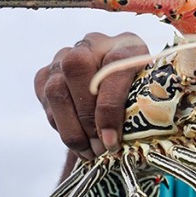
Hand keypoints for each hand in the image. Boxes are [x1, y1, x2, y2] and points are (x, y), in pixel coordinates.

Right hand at [35, 32, 148, 159]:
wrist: (116, 92)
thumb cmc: (139, 96)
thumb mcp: (150, 98)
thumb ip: (146, 108)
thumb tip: (142, 139)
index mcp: (126, 45)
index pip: (114, 67)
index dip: (110, 107)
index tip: (112, 141)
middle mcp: (93, 44)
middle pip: (76, 68)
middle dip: (87, 118)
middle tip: (100, 148)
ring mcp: (65, 56)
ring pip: (55, 88)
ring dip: (71, 128)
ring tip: (90, 152)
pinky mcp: (46, 74)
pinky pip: (45, 100)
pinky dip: (60, 126)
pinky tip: (79, 143)